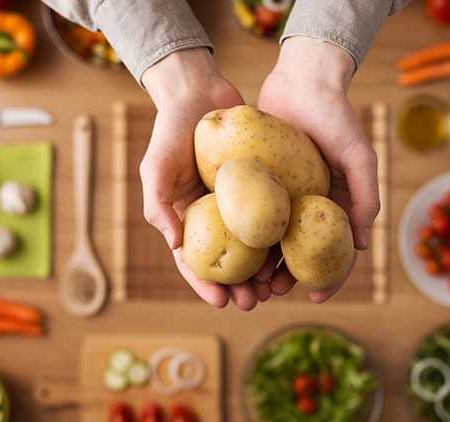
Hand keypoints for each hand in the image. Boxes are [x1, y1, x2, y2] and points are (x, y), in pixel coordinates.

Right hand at [140, 48, 270, 309]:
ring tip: (276, 288)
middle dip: (239, 287)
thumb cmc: (171, 128)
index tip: (221, 302)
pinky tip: (294, 253)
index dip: (204, 284)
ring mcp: (239, 203)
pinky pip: (272, 216)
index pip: (192, 261)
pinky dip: (281, 237)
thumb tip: (174, 244)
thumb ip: (156, 203)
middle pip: (227, 261)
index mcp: (186, 218)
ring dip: (263, 271)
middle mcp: (213, 216)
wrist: (200, 90)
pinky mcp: (261, 186)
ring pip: (253, 246)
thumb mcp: (155, 165)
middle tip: (255, 302)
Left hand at [256, 37, 380, 302]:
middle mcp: (310, 206)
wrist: (302, 80)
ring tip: (248, 280)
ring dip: (261, 264)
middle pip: (298, 253)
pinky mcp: (260, 182)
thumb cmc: (337, 116)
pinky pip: (251, 214)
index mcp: (337, 206)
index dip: (330, 278)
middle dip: (286, 278)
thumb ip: (366, 196)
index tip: (316, 298)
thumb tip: (362, 245)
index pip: (336, 251)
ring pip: (271, 240)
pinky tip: (230, 250)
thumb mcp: (359, 156)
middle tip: (269, 292)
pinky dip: (244, 235)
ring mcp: (284, 196)